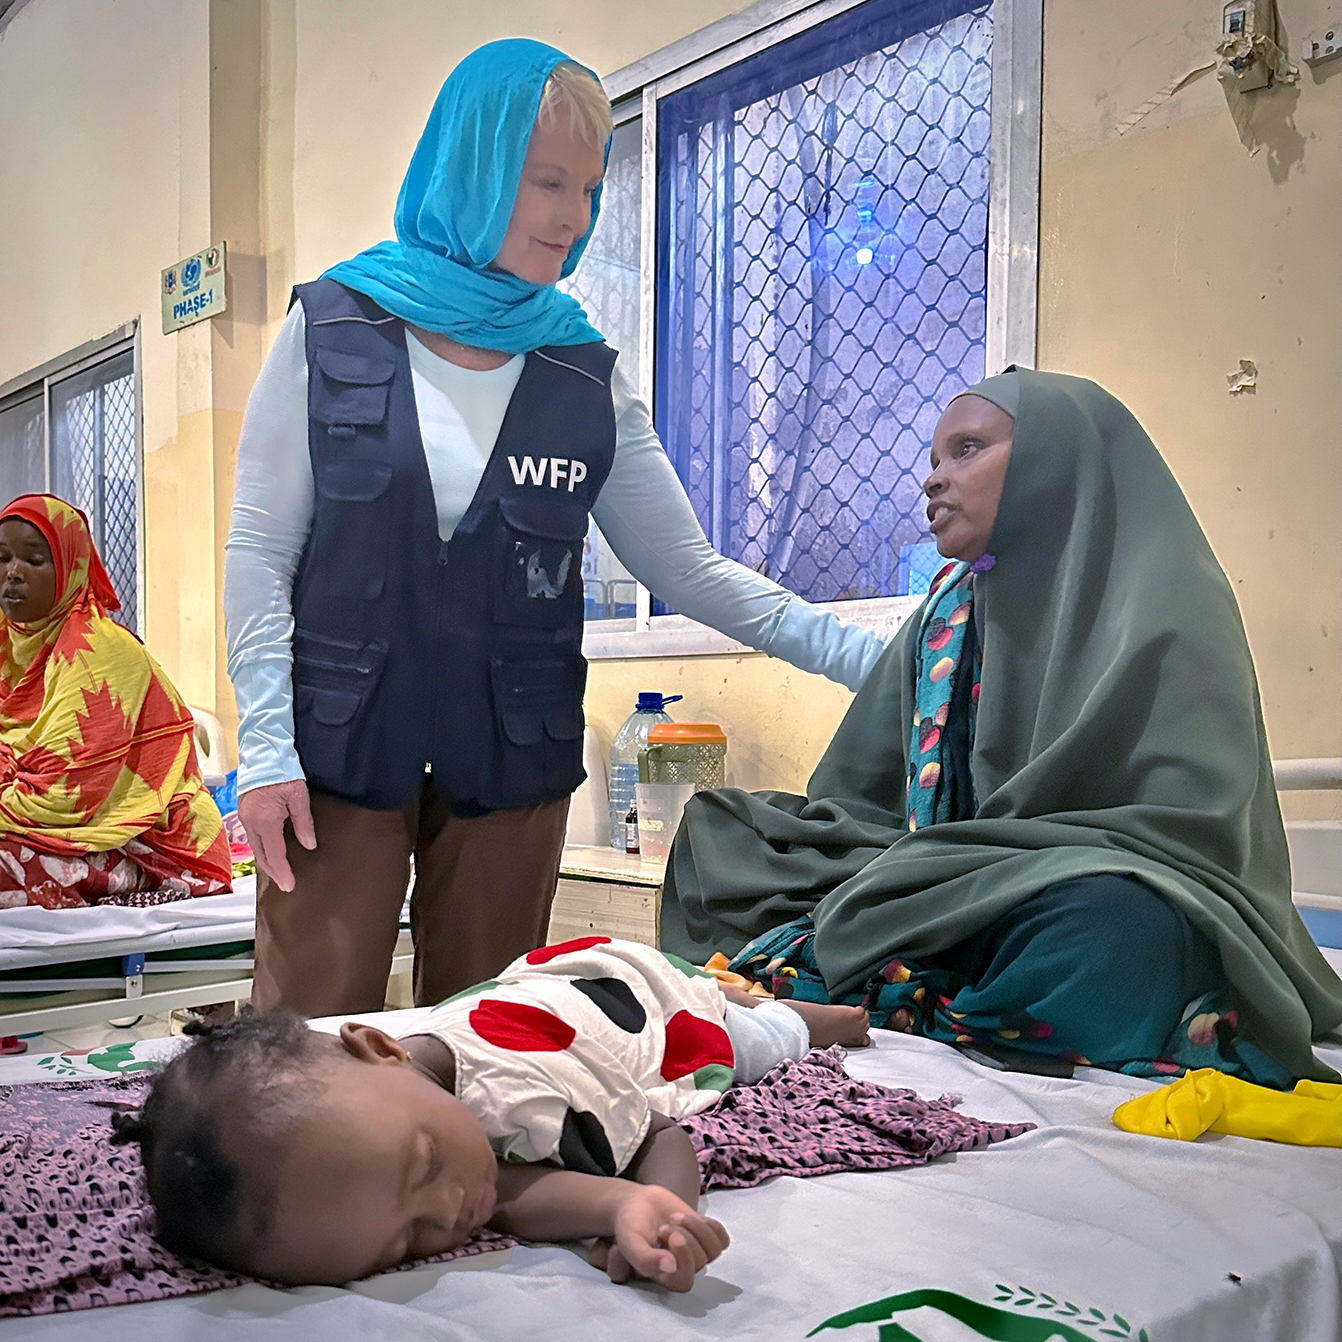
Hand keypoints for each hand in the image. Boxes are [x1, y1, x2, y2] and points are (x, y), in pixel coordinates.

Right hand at [237, 780, 315, 891]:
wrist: (263, 753)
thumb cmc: (283, 772)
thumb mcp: (299, 797)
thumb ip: (304, 823)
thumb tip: (309, 845)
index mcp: (265, 821)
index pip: (275, 855)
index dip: (282, 872)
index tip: (289, 885)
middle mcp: (251, 822)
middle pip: (261, 856)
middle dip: (273, 872)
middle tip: (285, 885)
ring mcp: (244, 818)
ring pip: (255, 848)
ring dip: (266, 862)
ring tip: (278, 873)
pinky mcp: (243, 812)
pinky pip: (252, 837)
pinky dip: (261, 849)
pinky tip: (269, 853)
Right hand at [606, 1184, 728, 1291]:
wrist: (637, 1202)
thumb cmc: (630, 1225)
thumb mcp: (630, 1242)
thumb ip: (645, 1259)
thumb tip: (671, 1267)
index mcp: (665, 1277)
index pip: (685, 1282)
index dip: (683, 1260)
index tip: (667, 1233)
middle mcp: (683, 1267)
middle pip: (700, 1263)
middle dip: (684, 1239)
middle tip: (663, 1226)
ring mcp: (696, 1250)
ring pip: (714, 1250)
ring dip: (697, 1229)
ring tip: (674, 1217)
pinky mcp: (705, 1234)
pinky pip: (722, 1238)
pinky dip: (711, 1226)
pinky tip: (692, 1217)